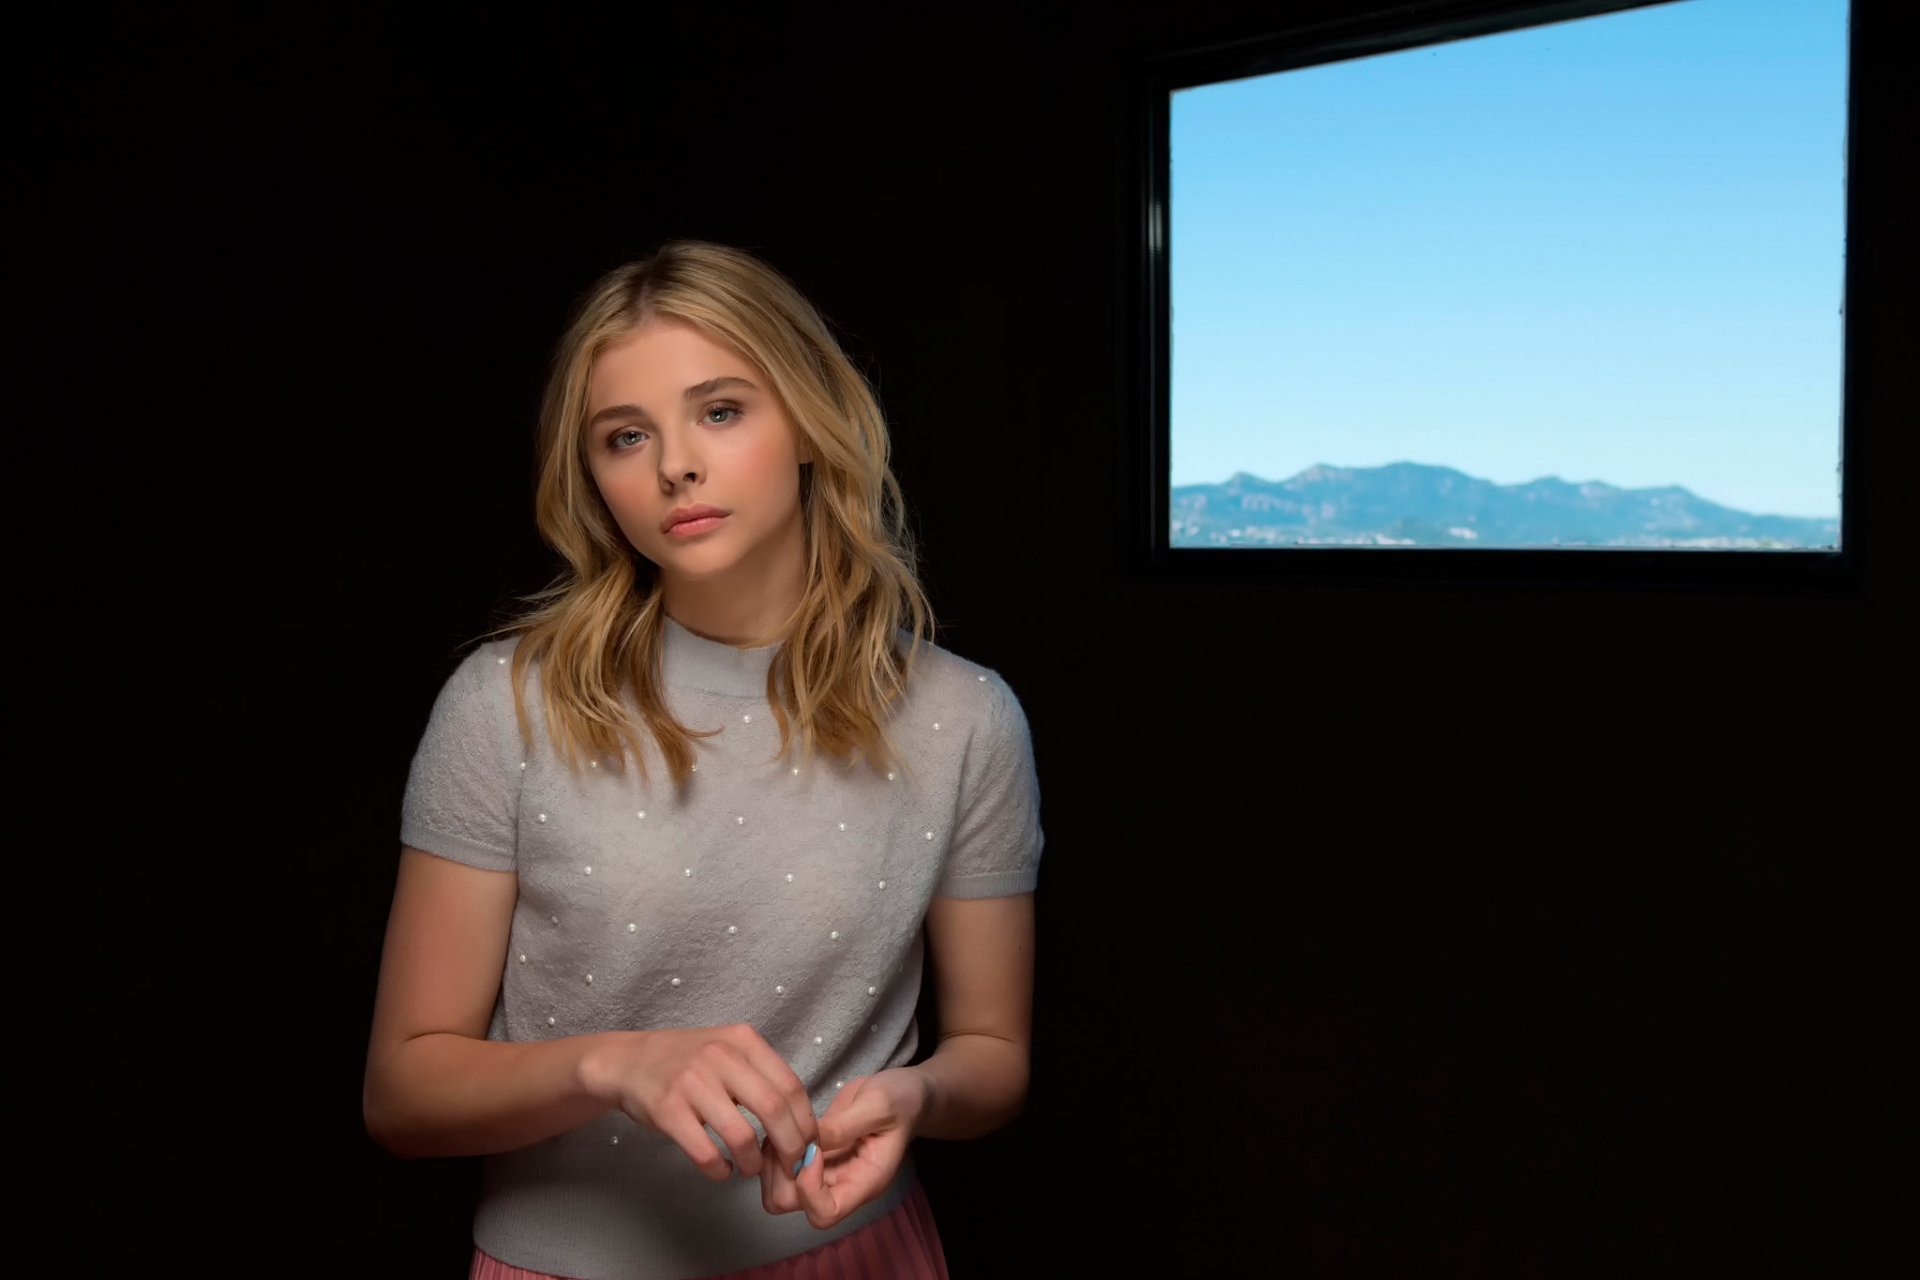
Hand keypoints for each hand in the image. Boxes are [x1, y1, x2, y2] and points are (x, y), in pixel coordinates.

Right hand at [585, 1025, 817, 1182]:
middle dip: (790, 1146)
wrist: (628, 1061)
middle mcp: (720, 1056)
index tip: (808, 1144)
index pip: (791, 1085)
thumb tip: (800, 1120)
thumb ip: (761, 1074)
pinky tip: (722, 1170)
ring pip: (741, 1135)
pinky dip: (719, 1170)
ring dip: (753, 1162)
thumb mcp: (728, 1049)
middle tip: (790, 1166)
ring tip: (750, 1168)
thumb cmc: (686, 1061)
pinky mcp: (667, 1110)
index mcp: (742, 1040)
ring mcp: (692, 1082)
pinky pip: (705, 1152)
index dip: (805, 1122)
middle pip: (774, 1109)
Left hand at [756, 1068, 928, 1228]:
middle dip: (783, 1173)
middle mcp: (842, 1185)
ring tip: (784, 1130)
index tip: (813, 1149)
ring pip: (780, 1192)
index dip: (808, 1187)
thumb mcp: (879, 1105)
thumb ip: (843, 1126)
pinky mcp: (812, 1159)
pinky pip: (780, 1171)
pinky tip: (784, 1126)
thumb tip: (806, 1143)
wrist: (905, 1095)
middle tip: (789, 1137)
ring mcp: (825, 1174)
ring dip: (774, 1164)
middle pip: (794, 1205)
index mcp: (865, 1183)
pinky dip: (773, 1152)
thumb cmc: (901, 1101)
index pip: (825, 1212)